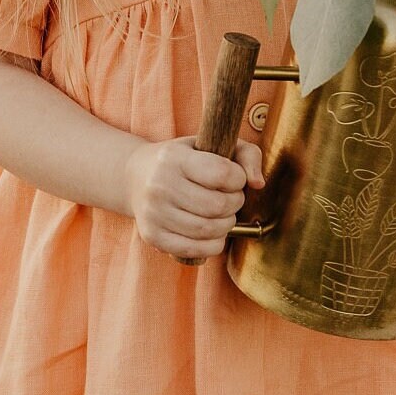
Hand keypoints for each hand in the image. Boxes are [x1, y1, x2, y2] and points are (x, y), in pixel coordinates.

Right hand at [125, 135, 265, 261]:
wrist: (136, 177)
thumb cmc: (183, 160)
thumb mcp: (211, 145)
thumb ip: (246, 155)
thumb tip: (258, 184)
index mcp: (174, 158)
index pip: (222, 174)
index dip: (238, 179)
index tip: (234, 179)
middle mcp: (160, 185)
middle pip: (217, 205)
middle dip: (234, 203)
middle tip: (231, 199)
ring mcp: (154, 213)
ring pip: (208, 230)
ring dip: (226, 225)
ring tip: (223, 215)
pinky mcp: (152, 236)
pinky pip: (194, 249)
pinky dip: (213, 244)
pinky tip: (214, 233)